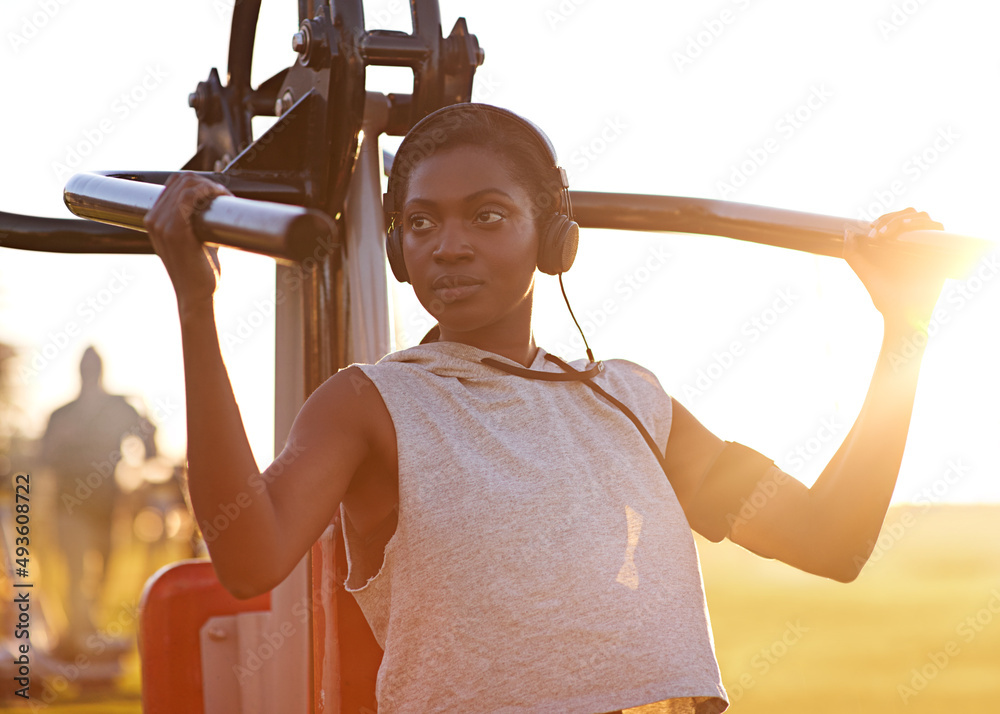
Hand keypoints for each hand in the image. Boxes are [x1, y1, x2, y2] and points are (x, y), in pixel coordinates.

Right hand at [144, 172, 232, 311]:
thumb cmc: (199, 272)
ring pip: (187, 184)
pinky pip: (190, 195)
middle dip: (206, 181)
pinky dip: (209, 191)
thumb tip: (215, 205)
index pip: (174, 183)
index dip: (198, 182)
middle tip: (224, 195)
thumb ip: (197, 222)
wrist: (196, 295)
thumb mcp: (193, 241)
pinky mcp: (175, 230)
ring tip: (225, 197)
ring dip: (211, 185)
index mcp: (154, 220)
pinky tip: (222, 197)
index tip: (218, 193)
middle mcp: (153, 219)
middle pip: (180, 179)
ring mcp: (162, 223)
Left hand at [843, 208, 947, 330]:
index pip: (896, 218)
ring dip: (905, 218)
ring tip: (888, 233)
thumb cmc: (884, 295)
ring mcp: (930, 247)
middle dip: (891, 218)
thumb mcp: (865, 271)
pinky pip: (939, 230)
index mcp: (900, 243)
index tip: (870, 231)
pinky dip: (925, 224)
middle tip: (877, 234)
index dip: (884, 218)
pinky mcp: (942, 254)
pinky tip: (906, 231)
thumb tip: (849, 231)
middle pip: (910, 214)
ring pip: (924, 218)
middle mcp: (917, 243)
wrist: (900, 312)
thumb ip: (853, 253)